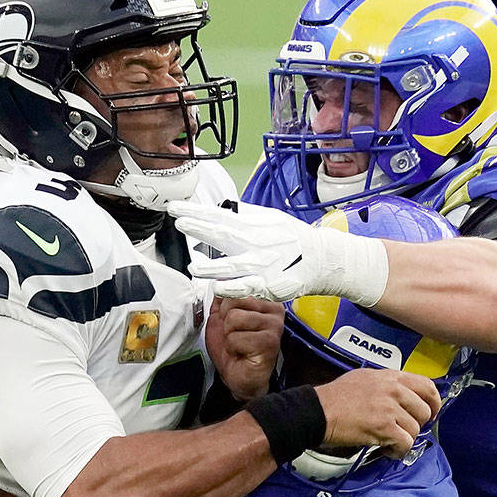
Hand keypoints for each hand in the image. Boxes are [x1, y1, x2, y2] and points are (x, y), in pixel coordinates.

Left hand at [168, 200, 388, 304]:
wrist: (321, 258)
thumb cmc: (292, 239)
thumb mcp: (270, 219)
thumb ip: (246, 216)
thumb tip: (224, 208)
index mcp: (253, 226)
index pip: (219, 216)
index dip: (196, 212)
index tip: (175, 208)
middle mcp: (255, 243)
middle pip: (223, 234)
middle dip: (198, 227)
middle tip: (178, 222)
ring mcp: (261, 264)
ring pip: (232, 265)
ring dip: (211, 267)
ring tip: (193, 267)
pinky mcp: (268, 284)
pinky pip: (247, 287)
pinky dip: (232, 288)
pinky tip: (217, 289)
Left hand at [205, 297, 283, 400]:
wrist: (238, 378)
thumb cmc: (234, 351)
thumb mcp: (221, 321)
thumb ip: (222, 301)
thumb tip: (219, 284)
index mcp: (265, 303)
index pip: (239, 288)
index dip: (226, 302)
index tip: (227, 312)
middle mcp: (274, 311)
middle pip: (235, 301)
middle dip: (226, 321)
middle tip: (235, 335)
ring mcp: (274, 326)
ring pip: (234, 318)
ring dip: (229, 335)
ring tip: (239, 344)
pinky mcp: (270, 342)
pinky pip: (237, 337)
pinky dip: (233, 348)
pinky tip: (243, 353)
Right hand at [314, 369, 440, 456]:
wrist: (318, 412)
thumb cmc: (335, 396)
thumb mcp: (365, 378)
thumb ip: (386, 384)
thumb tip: (402, 395)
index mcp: (391, 376)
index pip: (427, 385)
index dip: (434, 401)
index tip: (431, 412)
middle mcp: (394, 390)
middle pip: (425, 411)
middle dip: (416, 424)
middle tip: (402, 430)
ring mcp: (390, 409)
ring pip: (415, 430)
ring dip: (403, 440)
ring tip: (388, 442)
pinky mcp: (385, 428)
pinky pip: (405, 443)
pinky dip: (397, 451)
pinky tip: (386, 450)